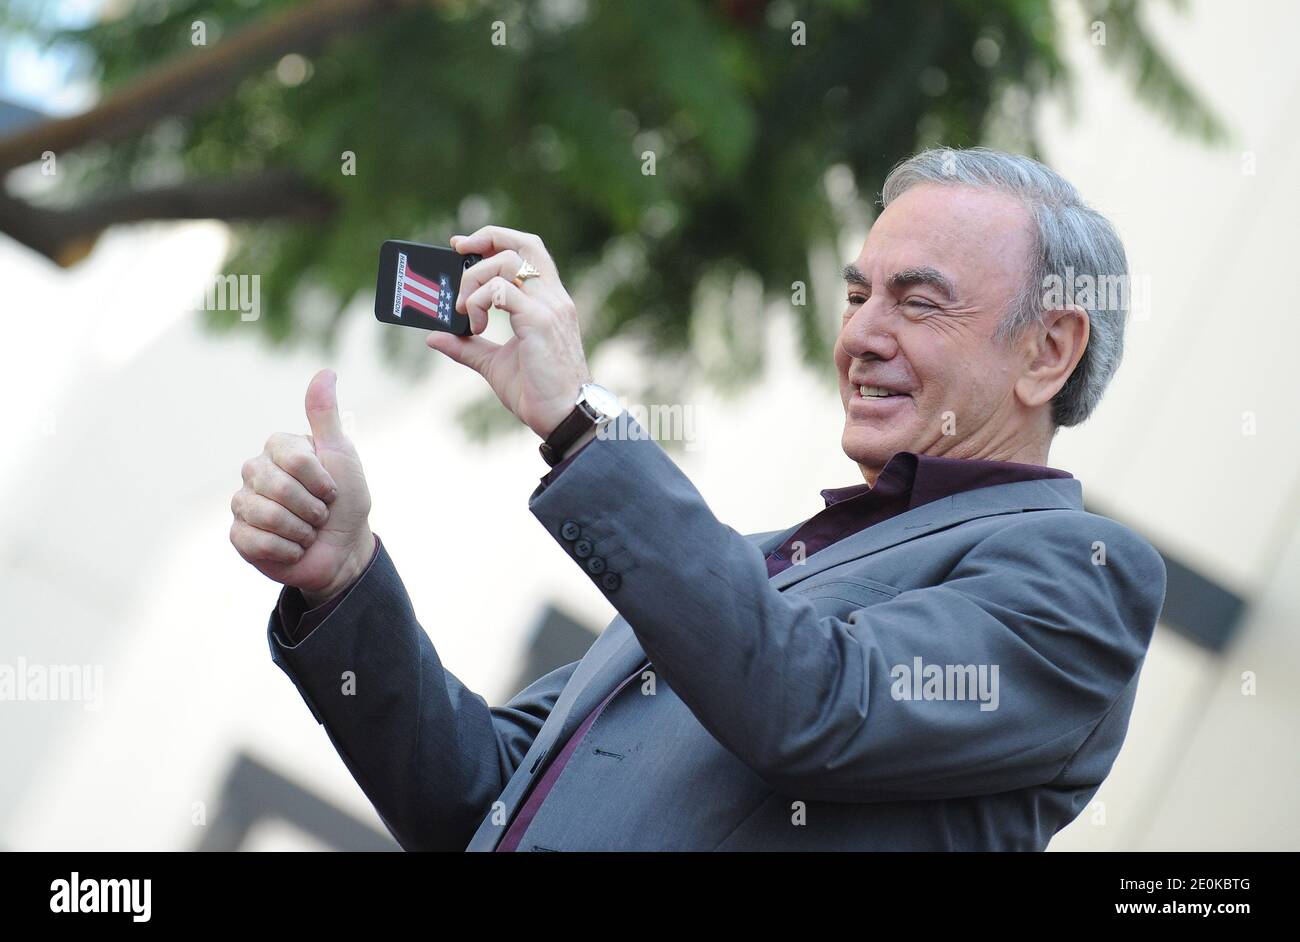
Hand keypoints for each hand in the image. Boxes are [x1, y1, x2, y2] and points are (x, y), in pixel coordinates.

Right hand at [230, 369, 373, 607]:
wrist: (344, 549)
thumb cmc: (346, 501)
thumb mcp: (341, 455)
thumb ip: (326, 416)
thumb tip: (326, 372)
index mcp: (278, 449)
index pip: (294, 459)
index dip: (320, 480)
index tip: (332, 489)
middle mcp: (255, 471)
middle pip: (278, 488)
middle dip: (312, 508)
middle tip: (321, 514)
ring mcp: (243, 503)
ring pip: (265, 515)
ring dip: (300, 531)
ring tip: (307, 531)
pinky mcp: (239, 535)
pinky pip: (254, 540)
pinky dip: (286, 549)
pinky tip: (292, 548)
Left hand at [425, 226, 591, 438]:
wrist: (564, 417)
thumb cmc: (537, 393)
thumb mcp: (494, 365)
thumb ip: (467, 346)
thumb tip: (434, 337)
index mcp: (548, 301)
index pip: (528, 249)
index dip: (495, 239)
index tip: (462, 247)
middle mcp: (553, 298)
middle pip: (522, 243)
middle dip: (483, 240)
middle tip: (455, 254)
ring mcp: (549, 307)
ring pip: (506, 262)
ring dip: (474, 280)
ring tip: (464, 311)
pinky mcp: (539, 321)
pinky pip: (500, 291)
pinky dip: (478, 302)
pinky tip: (475, 326)